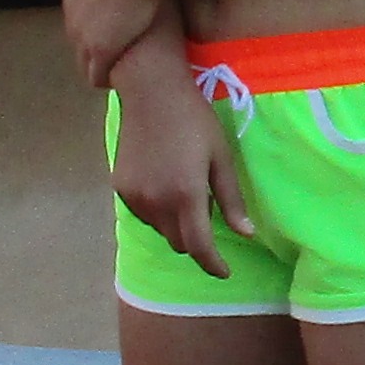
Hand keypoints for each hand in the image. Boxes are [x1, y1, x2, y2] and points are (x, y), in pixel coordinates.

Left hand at [60, 0, 174, 82]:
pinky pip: (98, 77)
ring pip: (86, 65)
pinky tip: (128, 75)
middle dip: (98, 51)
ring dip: (103, 68)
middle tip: (125, 51)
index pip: (78, 23)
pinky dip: (109, 79)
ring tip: (127, 68)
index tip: (118, 32)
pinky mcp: (100, 52)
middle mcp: (71, 18)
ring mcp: (83, 37)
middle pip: (79, 46)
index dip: (98, 31)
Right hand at [106, 34, 253, 278]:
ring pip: (159, 229)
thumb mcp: (221, 157)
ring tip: (184, 192)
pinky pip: (142, 213)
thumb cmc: (195, 120)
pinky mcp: (119, 187)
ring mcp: (134, 196)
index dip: (212, 265)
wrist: (151, 92)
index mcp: (185, 195)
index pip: (198, 247)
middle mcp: (156, 202)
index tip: (224, 271)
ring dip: (174, 224)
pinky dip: (156, 211)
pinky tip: (163, 184)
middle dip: (195, 240)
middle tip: (207, 213)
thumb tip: (246, 234)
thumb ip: (230, 199)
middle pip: (178, 242)